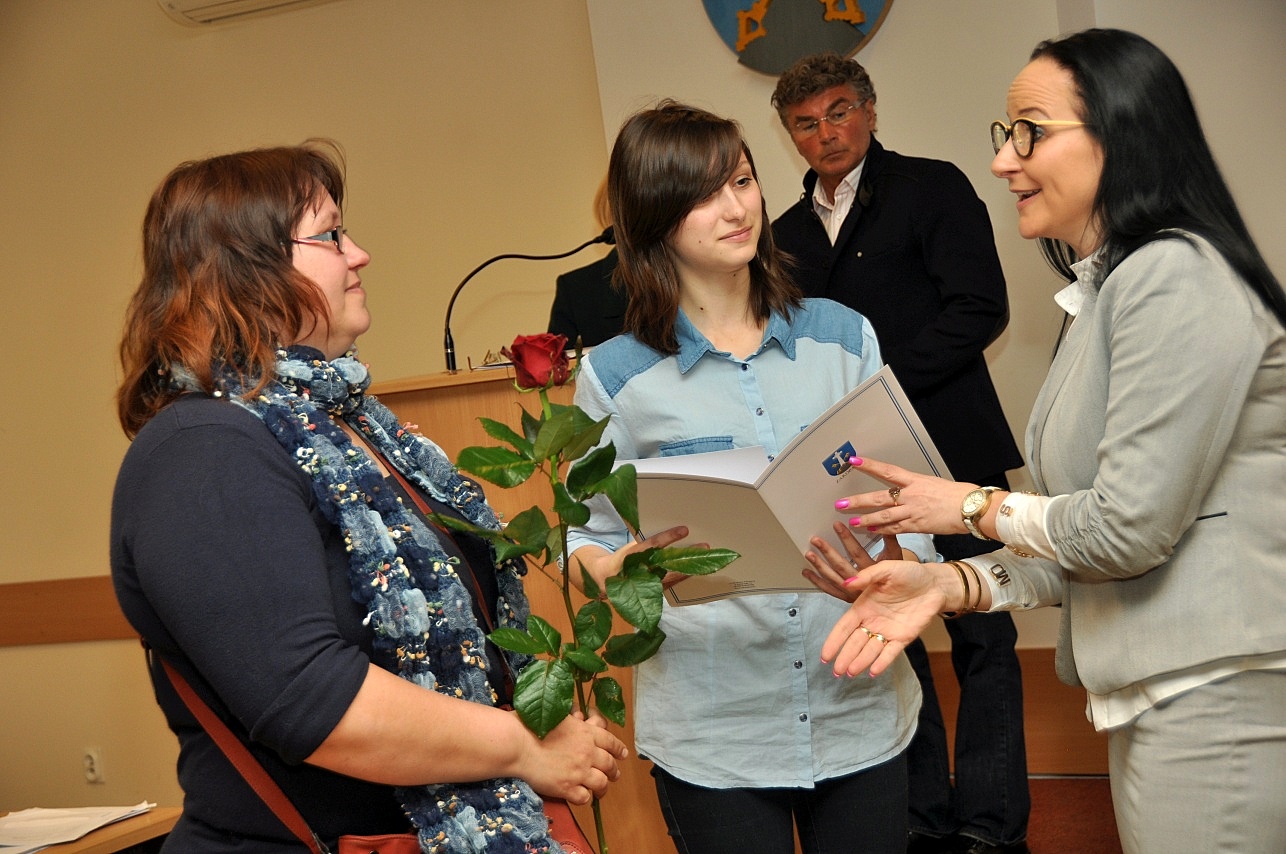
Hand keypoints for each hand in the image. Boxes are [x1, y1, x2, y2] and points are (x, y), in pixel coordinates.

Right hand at [520, 709, 628, 803]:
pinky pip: (584, 797)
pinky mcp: (567, 788)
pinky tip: (581, 796)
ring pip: (601, 783)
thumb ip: (575, 721)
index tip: (623, 754)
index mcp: (586, 733)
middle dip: (614, 771)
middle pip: (609, 765)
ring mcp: (579, 771)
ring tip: (600, 790)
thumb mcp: (560, 716)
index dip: (618, 749)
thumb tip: (582, 719)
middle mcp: (587, 752)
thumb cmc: (532, 725)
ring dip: (602, 788)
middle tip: (614, 774)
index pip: (611, 742)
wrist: (518, 743)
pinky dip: (585, 798)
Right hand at [569, 525, 694, 593]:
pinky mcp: (650, 593)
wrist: (602, 581)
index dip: (667, 537)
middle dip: (686, 557)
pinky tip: (696, 568)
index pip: (650, 546)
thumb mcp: (625, 547)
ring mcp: (643, 587)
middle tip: (704, 546)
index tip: (684, 529)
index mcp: (625, 560)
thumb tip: (659, 524)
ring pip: (671, 577)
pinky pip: (670, 584)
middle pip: (666, 565)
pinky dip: (684, 576)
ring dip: (690, 567)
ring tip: (708, 558)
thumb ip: (642, 543)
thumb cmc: (617, 558)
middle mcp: (635, 575)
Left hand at [803, 521, 903, 601]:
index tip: (836, 525)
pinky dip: (817, 581)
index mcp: (873, 571)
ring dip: (819, 566)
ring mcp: (852, 593)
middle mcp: (861, 583)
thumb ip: (888, 539)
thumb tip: (880, 522)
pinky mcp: (846, 598)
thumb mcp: (896, 556)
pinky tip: (807, 572)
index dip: (846, 538)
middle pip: (841, 566)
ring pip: (832, 578)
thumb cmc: (897, 574)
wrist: (900, 599)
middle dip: (827, 552)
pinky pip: (829, 590)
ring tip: (809, 554)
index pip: (857, 553)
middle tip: (816, 540)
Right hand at [820, 560, 950, 677]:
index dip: (834, 641)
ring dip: (860, 662)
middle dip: (845, 657)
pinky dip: (882, 662)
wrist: (934, 583)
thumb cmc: (909, 573)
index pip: (844, 627)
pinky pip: (890, 652)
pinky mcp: (903, 638)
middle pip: (855, 642)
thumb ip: (867, 577)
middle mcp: (872, 621)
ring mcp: (887, 631)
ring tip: (851, 673)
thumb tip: (847, 583)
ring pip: (870, 650)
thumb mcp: (886, 570)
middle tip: (836, 671)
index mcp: (864, 606)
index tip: (825, 655)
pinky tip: (873, 672)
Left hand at [835, 457, 976, 536]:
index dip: (870, 466)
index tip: (854, 461)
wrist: (971, 507)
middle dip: (858, 501)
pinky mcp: (918, 525)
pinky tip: (872, 531)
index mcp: (915, 480)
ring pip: (884, 516)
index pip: (887, 471)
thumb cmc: (956, 494)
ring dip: (866, 519)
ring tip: (852, 522)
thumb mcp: (933, 483)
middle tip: (841, 503)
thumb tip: (904, 488)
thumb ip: (916, 487)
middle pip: (879, 497)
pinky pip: (896, 528)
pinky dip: (883, 530)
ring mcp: (913, 510)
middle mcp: (911, 495)